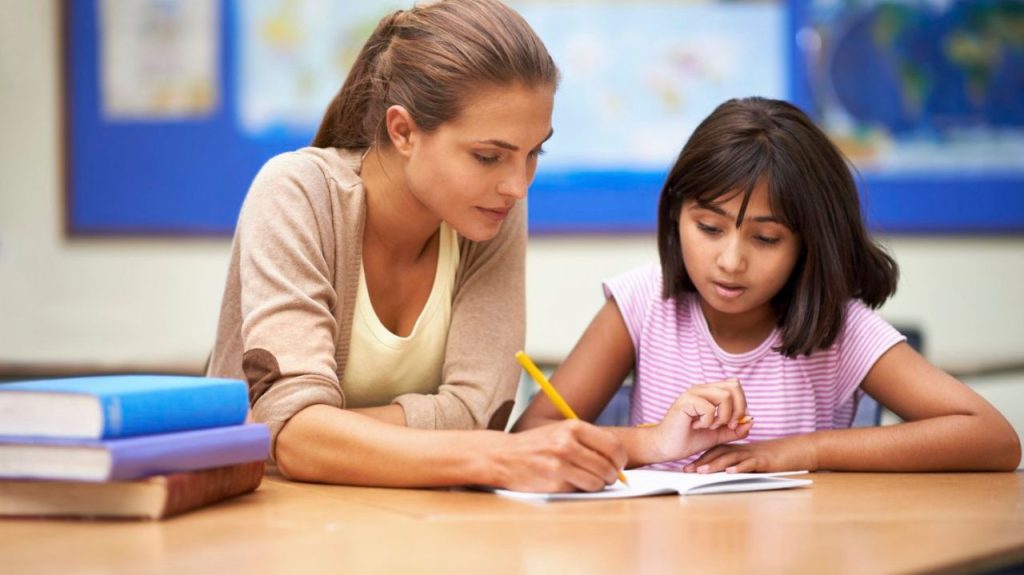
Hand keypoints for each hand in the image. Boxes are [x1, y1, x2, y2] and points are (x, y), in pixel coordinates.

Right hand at [496, 419, 626, 492]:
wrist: (503, 456)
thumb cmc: (536, 445)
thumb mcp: (560, 431)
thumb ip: (587, 439)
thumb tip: (618, 456)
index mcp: (572, 427)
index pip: (613, 445)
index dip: (620, 459)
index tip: (618, 464)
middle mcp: (567, 444)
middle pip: (608, 466)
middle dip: (612, 475)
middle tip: (608, 477)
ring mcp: (560, 465)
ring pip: (598, 482)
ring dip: (598, 484)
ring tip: (589, 480)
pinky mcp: (554, 483)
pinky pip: (580, 490)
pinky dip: (580, 489)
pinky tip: (570, 482)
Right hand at [649, 379, 752, 461]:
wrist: (667, 447)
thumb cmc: (689, 439)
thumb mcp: (718, 435)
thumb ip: (734, 429)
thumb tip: (750, 422)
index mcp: (709, 392)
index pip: (735, 385)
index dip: (741, 403)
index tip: (734, 423)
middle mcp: (702, 388)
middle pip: (734, 387)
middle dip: (738, 409)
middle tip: (728, 426)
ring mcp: (693, 393)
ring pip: (725, 395)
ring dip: (723, 416)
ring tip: (711, 426)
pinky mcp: (686, 401)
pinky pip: (709, 408)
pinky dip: (708, 421)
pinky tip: (697, 426)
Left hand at [683, 435, 818, 473]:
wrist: (797, 451)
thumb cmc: (774, 458)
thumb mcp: (752, 461)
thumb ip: (737, 465)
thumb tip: (720, 476)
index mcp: (738, 449)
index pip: (715, 452)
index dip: (700, 459)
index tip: (685, 468)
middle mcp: (743, 450)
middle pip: (719, 454)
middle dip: (702, 462)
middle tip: (686, 470)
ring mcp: (754, 454)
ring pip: (731, 458)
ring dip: (715, 465)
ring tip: (701, 471)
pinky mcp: (765, 460)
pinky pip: (751, 463)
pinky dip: (740, 467)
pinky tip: (730, 472)